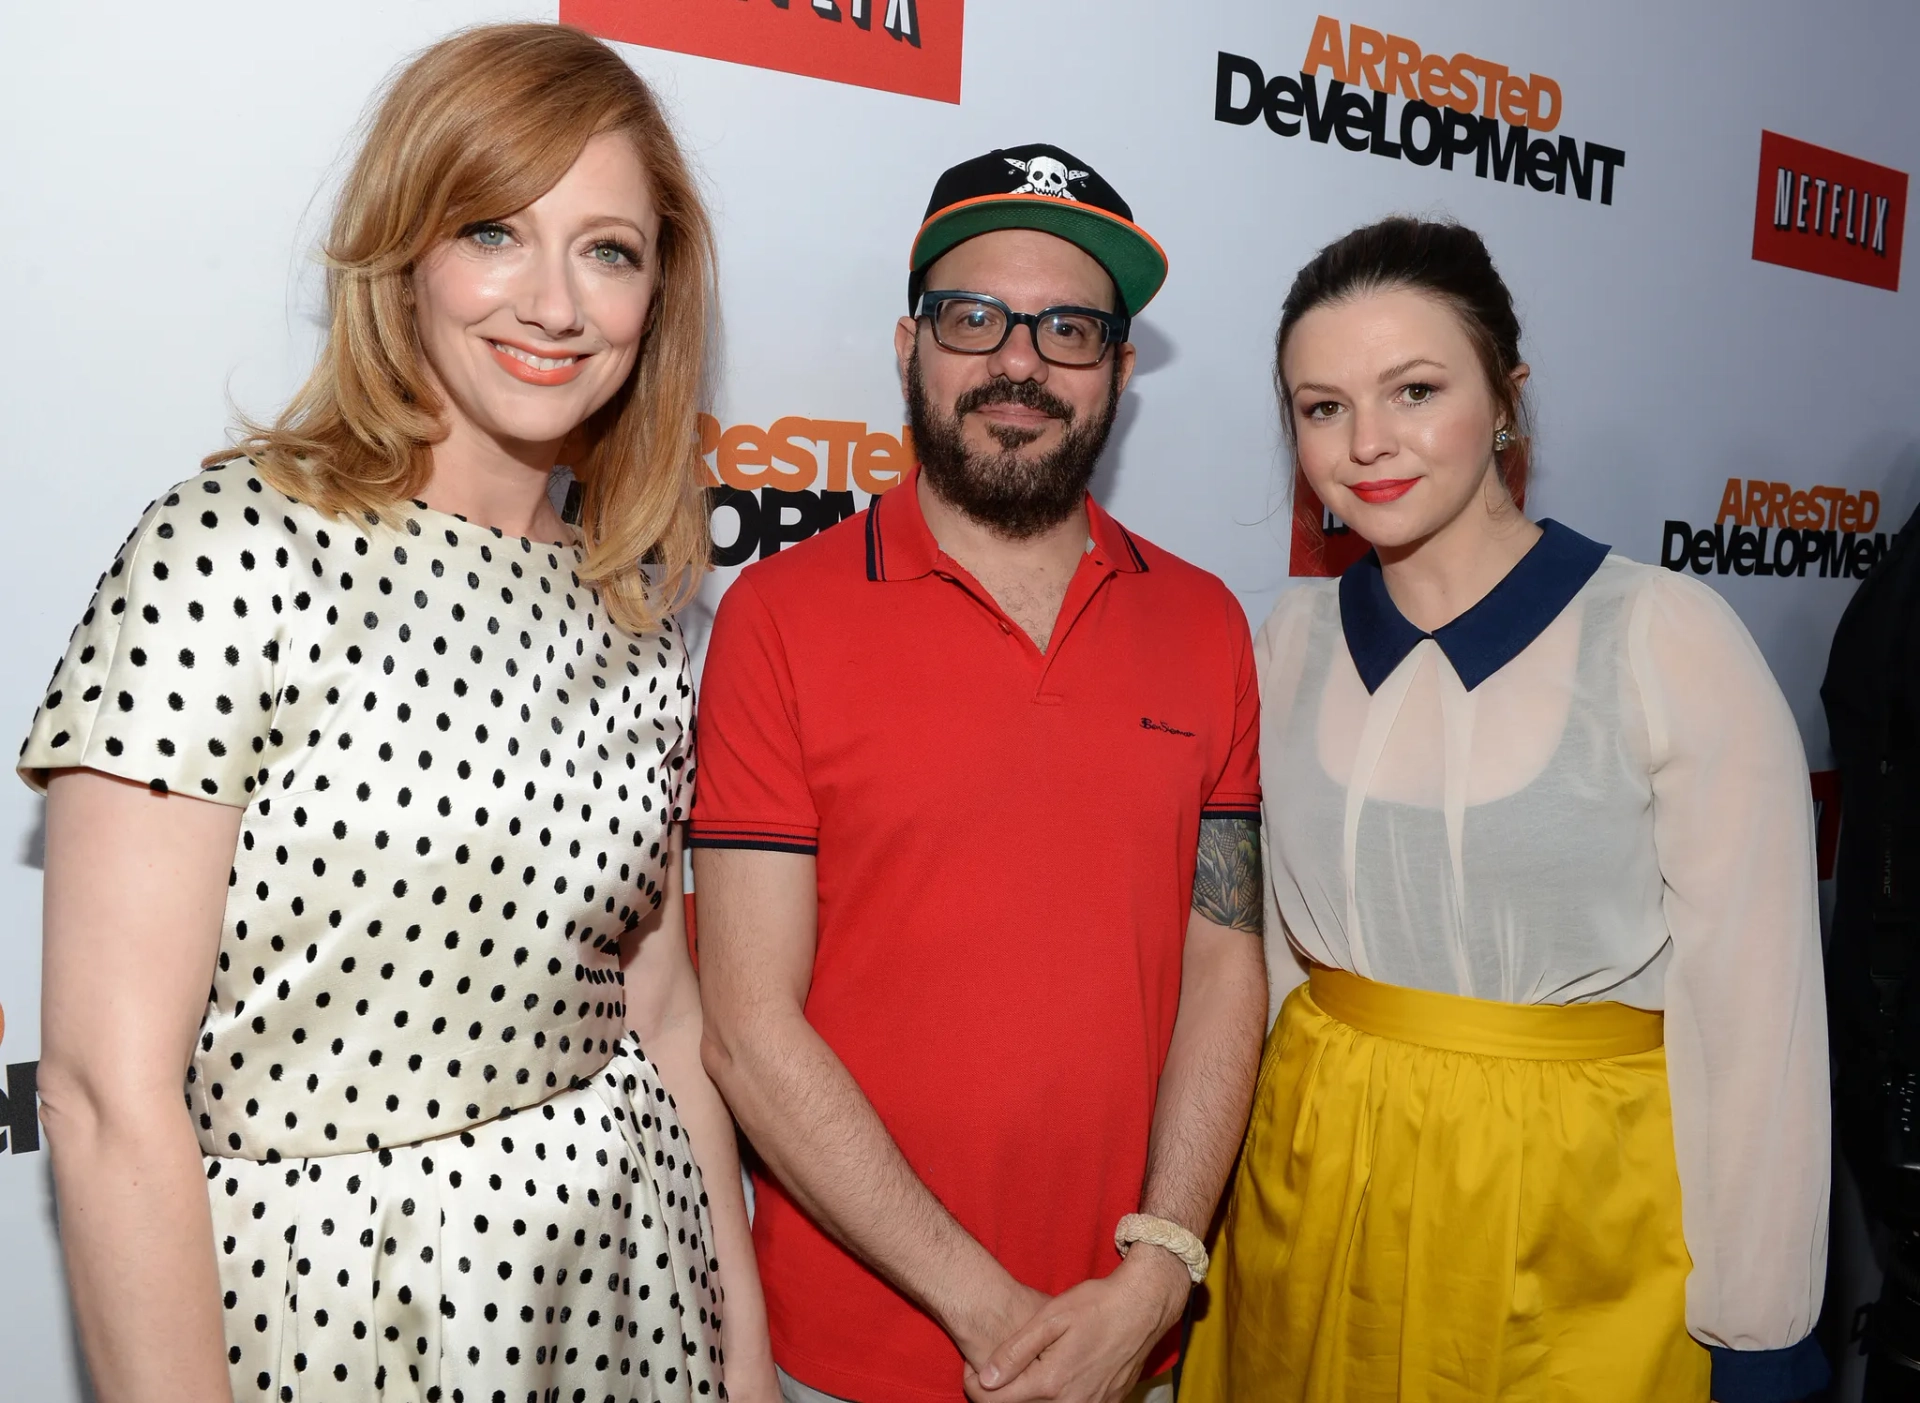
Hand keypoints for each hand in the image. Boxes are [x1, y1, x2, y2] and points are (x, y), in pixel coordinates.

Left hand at [964, 1247, 1189, 1402]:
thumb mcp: (1050, 1318)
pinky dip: (1054, 1397)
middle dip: (1000, 1393)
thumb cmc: (1096, 1305)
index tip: (973, 1368)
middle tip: (997, 1368)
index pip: (995, 1402)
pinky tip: (1052, 1373)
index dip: (974, 1386)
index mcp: (1051, 1383)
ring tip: (1023, 1370)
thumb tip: (985, 1379)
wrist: (1143, 1307)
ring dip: (1027, 1396)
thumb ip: (1015, 1352)